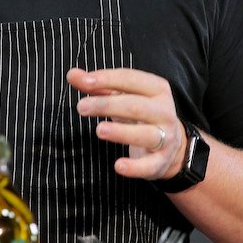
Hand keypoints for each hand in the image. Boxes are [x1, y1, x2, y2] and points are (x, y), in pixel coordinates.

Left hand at [68, 67, 184, 181]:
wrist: (171, 144)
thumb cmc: (140, 113)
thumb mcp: (121, 96)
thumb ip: (98, 86)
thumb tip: (72, 75)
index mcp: (157, 89)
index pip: (131, 79)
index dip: (107, 79)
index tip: (85, 82)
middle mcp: (165, 111)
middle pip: (136, 106)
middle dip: (108, 105)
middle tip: (81, 107)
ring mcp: (166, 137)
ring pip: (146, 134)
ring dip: (122, 132)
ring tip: (99, 130)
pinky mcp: (161, 161)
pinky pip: (149, 165)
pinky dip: (135, 167)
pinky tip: (118, 166)